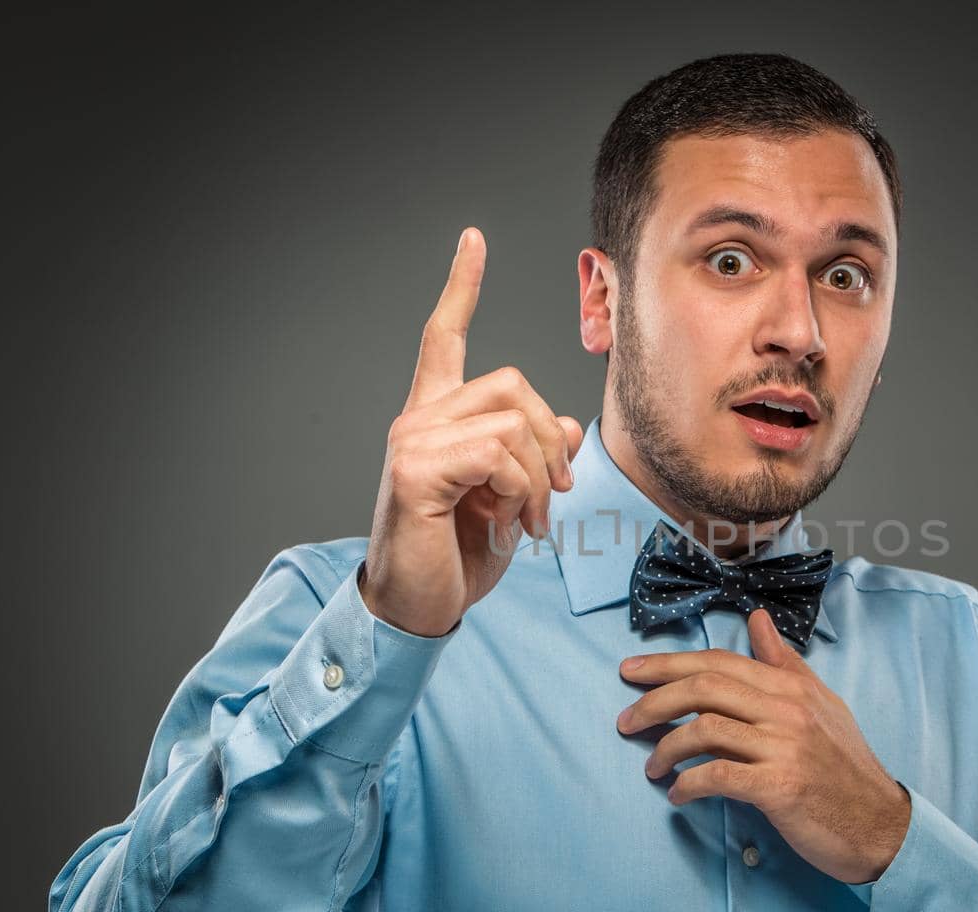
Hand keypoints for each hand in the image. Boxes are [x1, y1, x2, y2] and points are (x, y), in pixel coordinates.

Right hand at [360, 227, 584, 636]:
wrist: (417, 606)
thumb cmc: (458, 554)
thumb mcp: (513, 499)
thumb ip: (535, 455)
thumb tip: (565, 426)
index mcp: (438, 419)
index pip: (445, 338)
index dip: (461, 287)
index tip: (473, 240)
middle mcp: (419, 419)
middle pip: (511, 383)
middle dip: (548, 439)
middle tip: (551, 495)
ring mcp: (412, 440)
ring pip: (510, 420)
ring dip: (536, 477)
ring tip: (526, 520)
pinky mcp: (414, 469)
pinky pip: (497, 454)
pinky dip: (517, 491)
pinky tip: (505, 522)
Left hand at [616, 608, 911, 884]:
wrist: (881, 825)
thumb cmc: (846, 768)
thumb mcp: (821, 705)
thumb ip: (784, 663)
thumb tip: (756, 619)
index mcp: (792, 687)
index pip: (719, 662)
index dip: (668, 664)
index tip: (631, 672)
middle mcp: (787, 710)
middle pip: (704, 688)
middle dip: (653, 700)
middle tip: (625, 721)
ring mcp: (784, 747)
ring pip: (705, 729)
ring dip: (666, 748)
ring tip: (651, 766)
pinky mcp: (780, 788)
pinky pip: (718, 776)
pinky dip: (689, 784)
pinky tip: (679, 794)